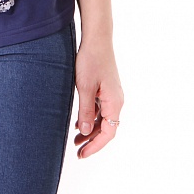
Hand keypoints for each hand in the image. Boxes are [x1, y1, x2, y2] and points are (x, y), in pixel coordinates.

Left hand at [73, 40, 122, 158]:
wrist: (97, 40)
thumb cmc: (91, 61)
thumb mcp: (85, 87)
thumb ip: (85, 110)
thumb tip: (85, 132)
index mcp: (114, 103)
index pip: (108, 133)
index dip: (95, 146)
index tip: (82, 154)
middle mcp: (116, 101)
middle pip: (106, 129)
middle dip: (92, 141)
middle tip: (77, 151)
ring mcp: (112, 95)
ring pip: (103, 120)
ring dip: (90, 130)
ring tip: (76, 140)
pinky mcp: (106, 90)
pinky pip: (100, 109)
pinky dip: (91, 118)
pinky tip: (79, 122)